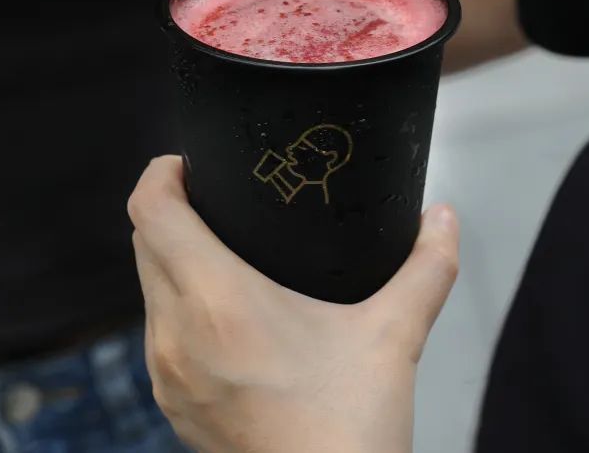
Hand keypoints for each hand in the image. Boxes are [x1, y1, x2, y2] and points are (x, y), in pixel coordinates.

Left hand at [129, 157, 458, 452]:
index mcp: (219, 302)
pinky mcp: (174, 405)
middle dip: (170, 208)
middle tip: (217, 194)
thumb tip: (445, 217)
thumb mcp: (395, 335)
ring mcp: (168, 376)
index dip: (161, 173)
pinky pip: (157, 331)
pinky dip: (176, 302)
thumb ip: (427, 266)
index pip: (152, 213)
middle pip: (143, 243)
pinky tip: (224, 309)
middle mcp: (177, 336)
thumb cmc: (349, 429)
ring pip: (148, 289)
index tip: (190, 162)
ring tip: (222, 245)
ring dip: (171, 256)